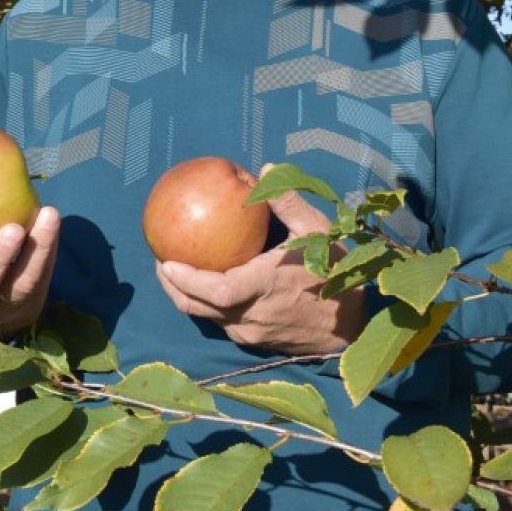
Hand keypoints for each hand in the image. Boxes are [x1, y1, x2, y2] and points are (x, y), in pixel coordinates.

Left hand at [155, 170, 364, 354]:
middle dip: (173, 286)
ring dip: (185, 295)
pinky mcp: (252, 341)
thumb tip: (267, 169)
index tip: (166, 261)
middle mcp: (252, 315)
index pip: (217, 291)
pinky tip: (202, 283)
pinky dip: (204, 303)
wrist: (350, 328)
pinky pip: (218, 321)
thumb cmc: (335, 274)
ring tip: (174, 270)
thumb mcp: (319, 232)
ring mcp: (250, 332)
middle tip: (161, 260)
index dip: (187, 279)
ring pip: (205, 317)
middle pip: (198, 307)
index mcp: (266, 288)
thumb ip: (289, 202)